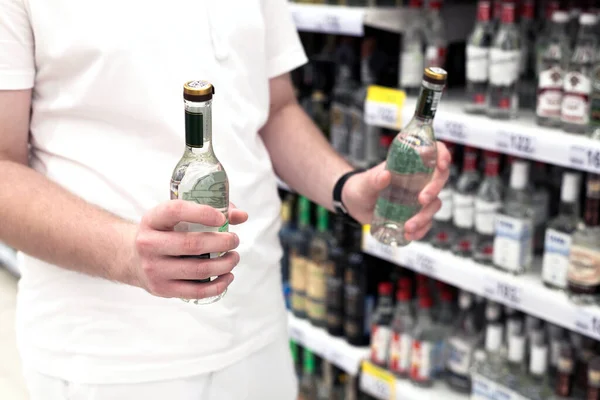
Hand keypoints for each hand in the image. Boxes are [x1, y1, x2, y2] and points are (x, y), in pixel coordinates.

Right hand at [132, 200, 247, 300]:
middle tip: (234, 240)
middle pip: (192, 245)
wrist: (132, 258)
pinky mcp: (162, 289)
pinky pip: (196, 291)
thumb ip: (210, 211)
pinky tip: (227, 276)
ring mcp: (154, 269)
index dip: (202, 213)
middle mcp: (148, 244)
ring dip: (224, 264)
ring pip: (198, 270)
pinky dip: (218, 285)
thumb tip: (242, 216)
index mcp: (152, 220)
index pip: (176, 211)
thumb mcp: (176, 216)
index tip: (222, 218)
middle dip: (222, 243)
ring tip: (234, 257)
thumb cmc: (164, 232)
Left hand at [342, 141, 450, 240]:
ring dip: (425, 217)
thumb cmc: (360, 187)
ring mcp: (416, 198)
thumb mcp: (365, 182)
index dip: (442, 155)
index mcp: (408, 165)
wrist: (353, 205)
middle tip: (422, 200)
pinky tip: (410, 235)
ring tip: (408, 227)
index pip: (432, 154)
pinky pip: (426, 222)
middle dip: (434, 190)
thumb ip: (373, 179)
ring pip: (433, 205)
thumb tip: (385, 175)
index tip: (442, 165)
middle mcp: (416, 180)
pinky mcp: (413, 214)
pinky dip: (421, 230)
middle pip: (439, 180)